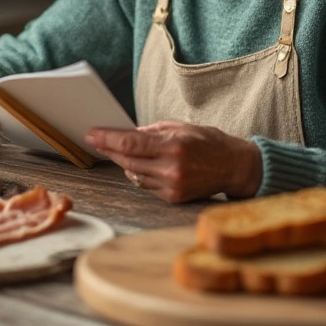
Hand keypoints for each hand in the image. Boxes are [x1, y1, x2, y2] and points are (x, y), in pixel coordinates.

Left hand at [84, 120, 262, 202]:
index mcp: (173, 146)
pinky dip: (140, 174)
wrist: (234, 167)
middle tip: (96, 140)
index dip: (107, 139)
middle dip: (109, 149)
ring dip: (124, 162)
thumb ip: (153, 131)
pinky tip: (142, 165)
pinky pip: (145, 185)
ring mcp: (172, 186)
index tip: (92, 134)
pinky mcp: (173, 198)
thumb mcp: (182, 127)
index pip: (130, 143)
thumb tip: (129, 134)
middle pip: (127, 160)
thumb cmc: (209, 142)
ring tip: (120, 150)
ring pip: (134, 174)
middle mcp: (171, 168)